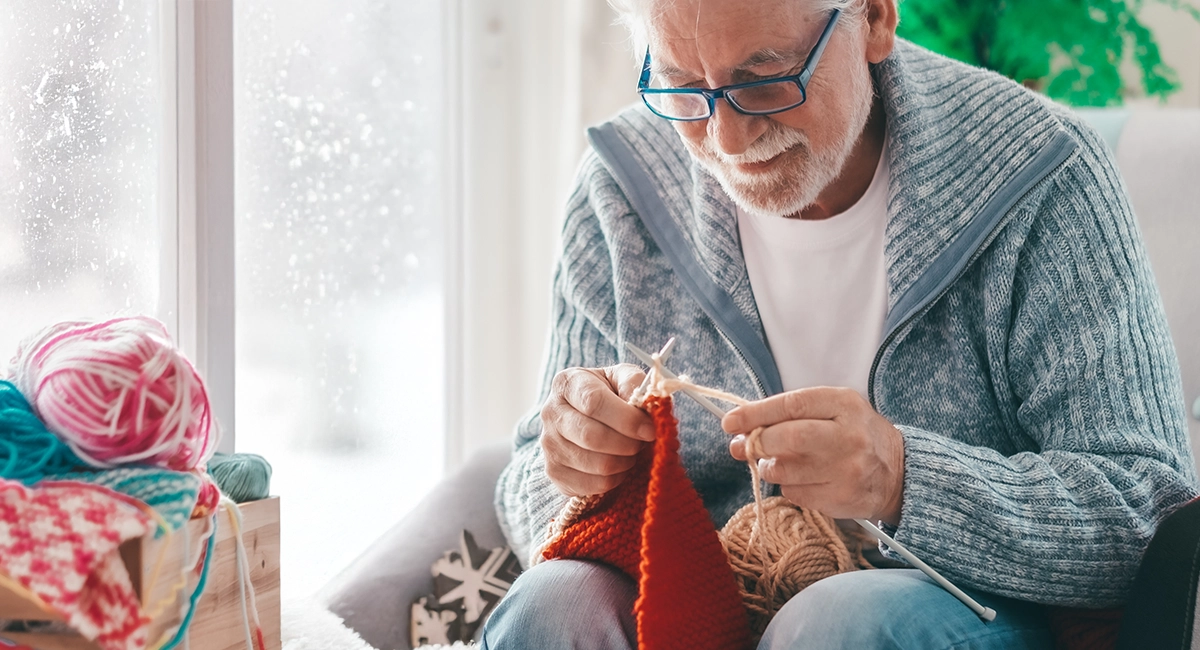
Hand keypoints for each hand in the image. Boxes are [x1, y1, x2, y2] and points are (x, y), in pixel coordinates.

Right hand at [540, 364, 656, 496]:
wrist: (582, 415)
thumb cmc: (607, 393)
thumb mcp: (620, 377)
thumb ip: (633, 382)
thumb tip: (644, 402)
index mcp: (567, 384)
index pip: (593, 402)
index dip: (627, 419)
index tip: (650, 429)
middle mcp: (551, 414)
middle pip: (593, 437)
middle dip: (628, 443)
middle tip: (643, 442)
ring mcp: (549, 446)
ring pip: (597, 464)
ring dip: (625, 461)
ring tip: (631, 451)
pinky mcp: (555, 473)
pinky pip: (594, 485)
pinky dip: (616, 479)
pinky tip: (619, 465)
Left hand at [722, 387, 905, 525]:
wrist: (898, 472)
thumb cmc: (853, 435)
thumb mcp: (830, 410)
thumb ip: (787, 415)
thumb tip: (739, 432)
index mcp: (844, 404)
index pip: (791, 405)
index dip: (755, 414)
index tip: (730, 422)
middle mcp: (849, 437)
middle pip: (788, 438)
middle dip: (759, 443)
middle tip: (747, 446)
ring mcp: (847, 471)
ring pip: (785, 470)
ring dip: (770, 467)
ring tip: (779, 462)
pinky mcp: (841, 499)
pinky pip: (794, 493)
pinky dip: (788, 485)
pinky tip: (803, 478)